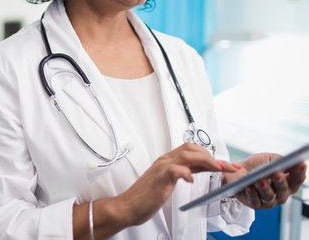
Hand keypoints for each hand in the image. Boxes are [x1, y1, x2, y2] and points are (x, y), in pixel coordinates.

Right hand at [115, 143, 236, 225]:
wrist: (127, 206)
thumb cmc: (145, 197)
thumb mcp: (167, 183)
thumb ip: (180, 174)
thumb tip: (194, 172)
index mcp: (167, 161)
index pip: (192, 151)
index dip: (212, 156)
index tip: (227, 165)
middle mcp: (165, 161)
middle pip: (192, 148)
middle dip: (213, 156)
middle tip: (228, 167)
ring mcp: (162, 168)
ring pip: (187, 154)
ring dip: (206, 160)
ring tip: (218, 168)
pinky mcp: (160, 179)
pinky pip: (176, 170)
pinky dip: (186, 173)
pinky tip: (192, 180)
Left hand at [224, 153, 306, 209]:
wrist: (237, 171)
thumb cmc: (258, 165)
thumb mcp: (270, 159)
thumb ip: (282, 161)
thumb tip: (296, 161)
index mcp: (288, 183)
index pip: (297, 180)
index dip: (299, 173)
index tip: (301, 165)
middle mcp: (280, 194)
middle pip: (283, 190)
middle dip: (280, 182)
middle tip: (277, 174)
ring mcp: (268, 201)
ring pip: (269, 196)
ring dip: (265, 188)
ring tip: (260, 180)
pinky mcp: (255, 204)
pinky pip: (254, 200)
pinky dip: (252, 193)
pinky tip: (249, 186)